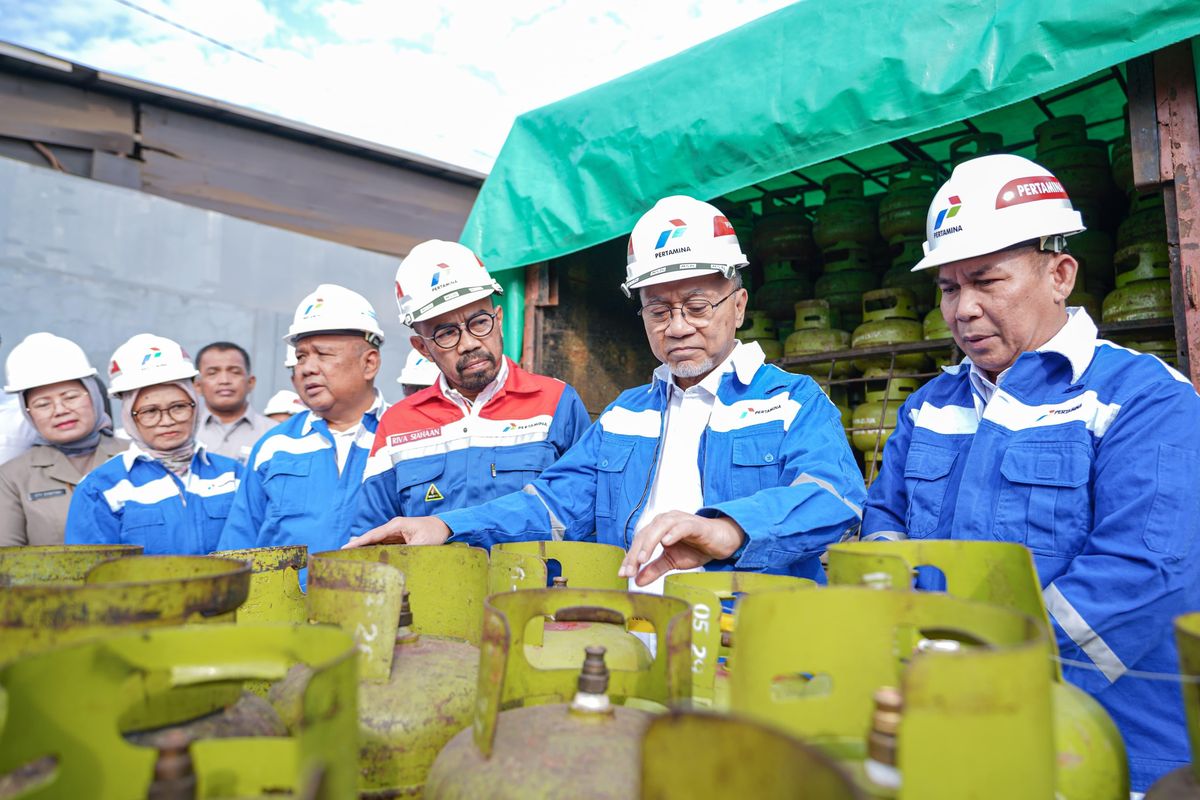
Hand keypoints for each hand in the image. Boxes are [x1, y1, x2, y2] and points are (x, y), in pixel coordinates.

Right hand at [342, 516, 451, 547]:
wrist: (445, 527)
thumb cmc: (434, 533)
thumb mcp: (422, 543)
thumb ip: (407, 551)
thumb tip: (395, 561)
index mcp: (396, 525)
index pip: (373, 535)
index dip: (358, 542)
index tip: (345, 548)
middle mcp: (393, 527)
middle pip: (371, 538)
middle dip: (357, 545)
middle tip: (342, 555)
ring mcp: (395, 532)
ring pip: (376, 542)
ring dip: (365, 549)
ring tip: (351, 558)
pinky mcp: (399, 538)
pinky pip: (384, 545)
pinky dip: (375, 550)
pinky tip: (368, 557)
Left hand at [618, 511, 745, 586]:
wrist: (720, 542)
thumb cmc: (696, 547)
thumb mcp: (672, 561)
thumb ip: (654, 569)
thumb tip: (637, 581)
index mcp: (657, 528)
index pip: (639, 542)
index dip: (630, 558)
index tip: (623, 574)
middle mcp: (665, 521)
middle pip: (646, 534)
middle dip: (636, 553)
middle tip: (630, 570)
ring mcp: (680, 520)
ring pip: (660, 528)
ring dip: (649, 543)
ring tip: (642, 559)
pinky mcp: (695, 524)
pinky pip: (682, 527)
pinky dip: (673, 533)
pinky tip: (666, 543)